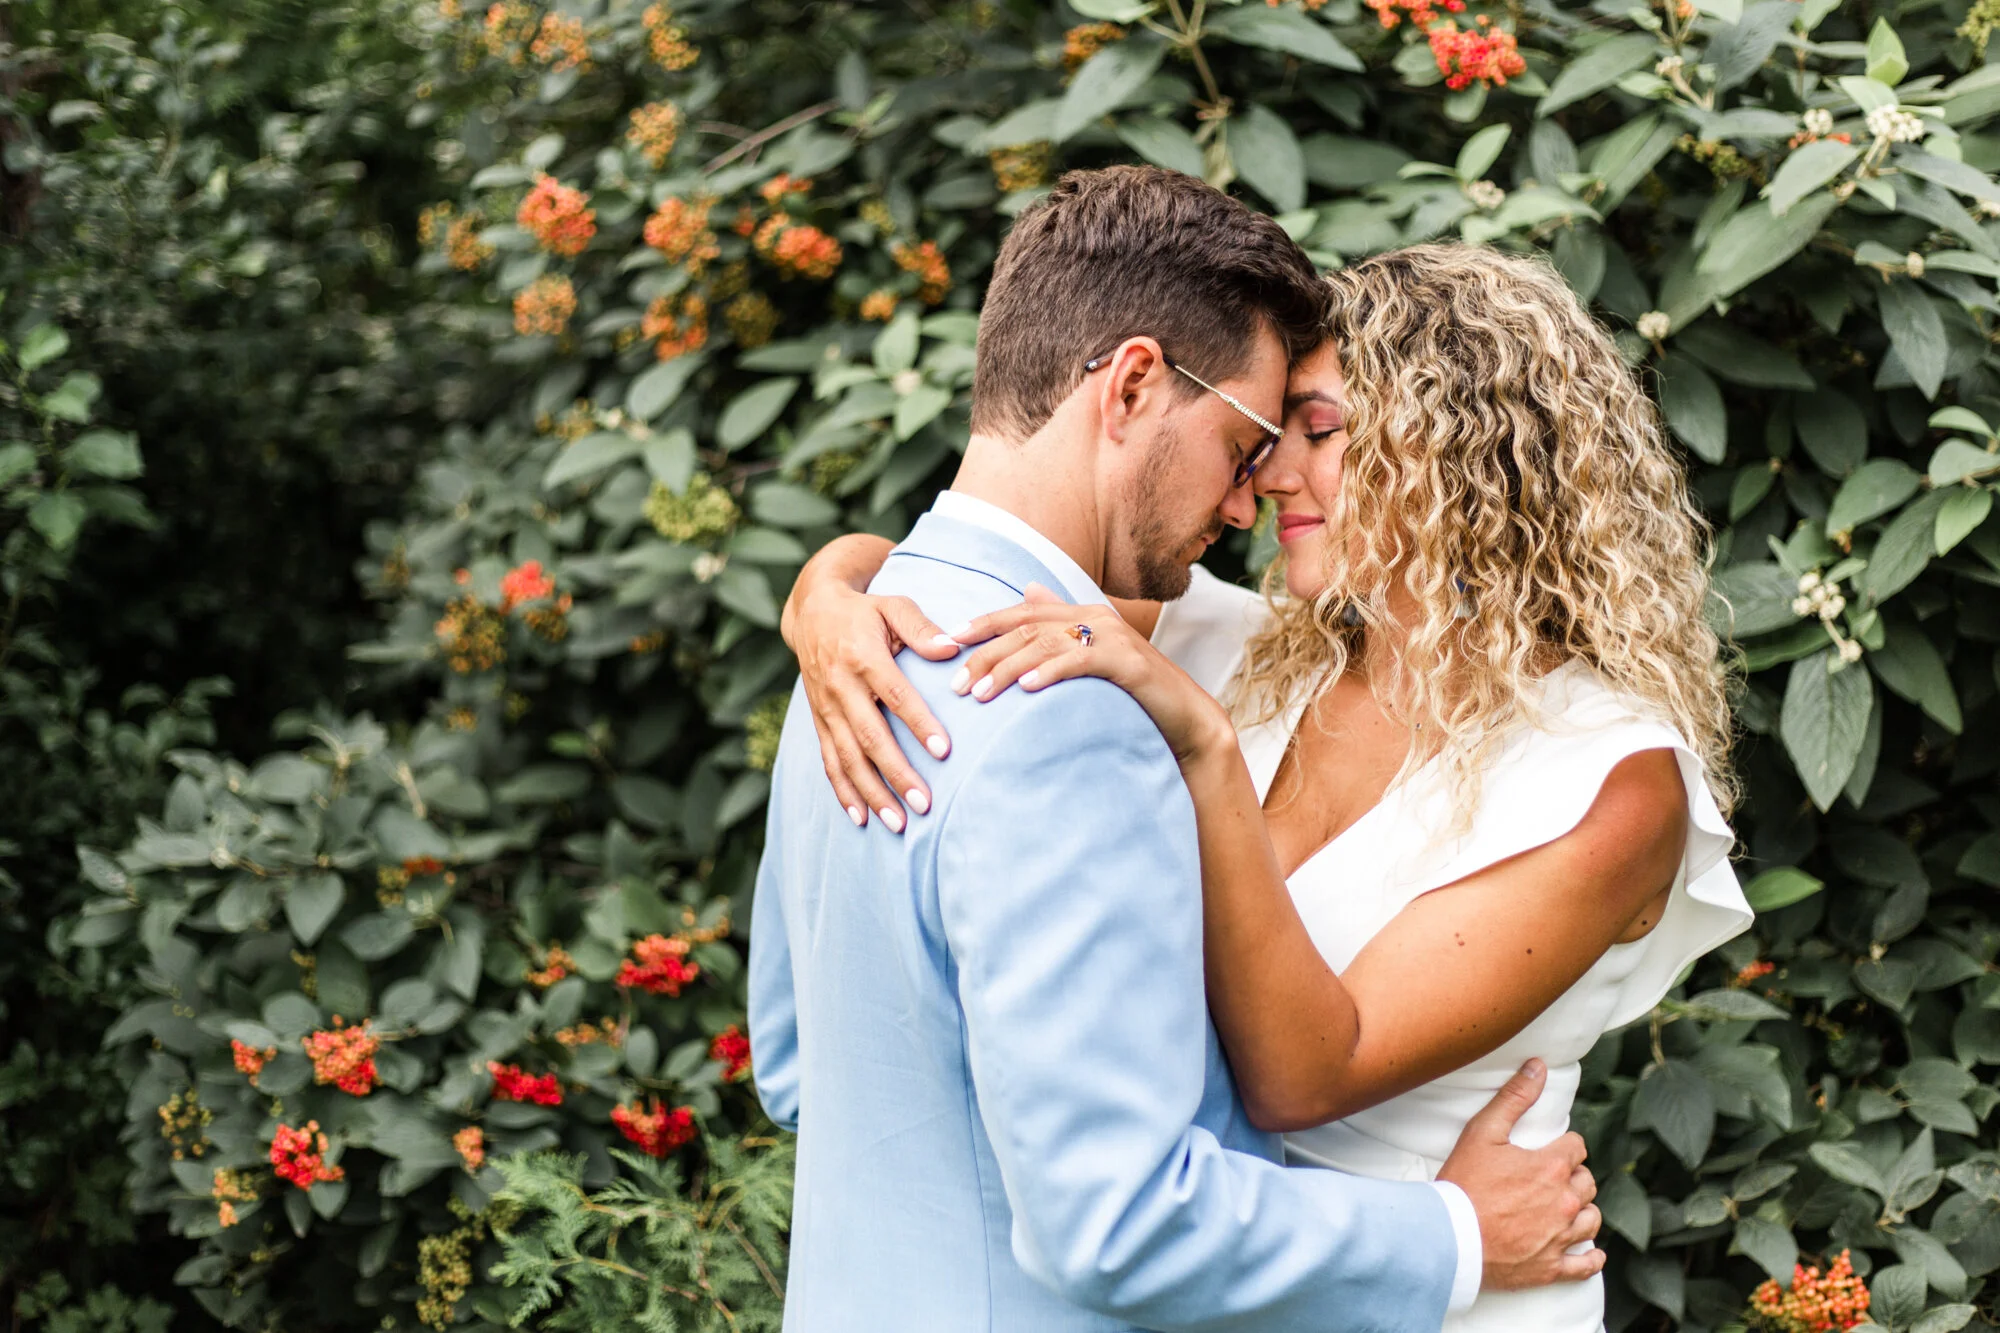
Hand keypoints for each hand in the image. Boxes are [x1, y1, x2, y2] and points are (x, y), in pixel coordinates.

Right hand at [785, 572, 958, 832]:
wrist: (812, 611)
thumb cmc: (865, 611)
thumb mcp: (893, 606)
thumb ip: (921, 629)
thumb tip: (954, 647)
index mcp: (863, 656)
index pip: (895, 695)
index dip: (918, 724)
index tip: (944, 751)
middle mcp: (840, 687)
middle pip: (870, 737)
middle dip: (897, 774)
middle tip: (925, 804)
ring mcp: (826, 708)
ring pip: (848, 758)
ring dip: (872, 793)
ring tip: (899, 823)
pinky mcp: (819, 722)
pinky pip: (829, 762)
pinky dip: (844, 792)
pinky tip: (862, 818)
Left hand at [950, 585, 1232, 764]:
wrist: (1187, 720)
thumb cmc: (1133, 697)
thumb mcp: (1090, 660)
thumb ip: (1059, 629)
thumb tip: (1027, 588)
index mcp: (1082, 613)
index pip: (1022, 611)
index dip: (983, 623)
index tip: (946, 641)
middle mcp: (1095, 617)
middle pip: (1026, 626)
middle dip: (986, 653)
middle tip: (956, 684)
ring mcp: (1113, 636)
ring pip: (1046, 643)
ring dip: (1008, 667)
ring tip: (980, 693)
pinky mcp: (1128, 661)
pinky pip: (1080, 661)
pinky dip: (1050, 672)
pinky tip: (1026, 689)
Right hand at [1436, 1060, 1603, 1291]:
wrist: (1450, 1238)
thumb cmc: (1463, 1184)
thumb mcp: (1483, 1132)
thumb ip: (1514, 1097)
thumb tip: (1538, 1066)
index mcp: (1551, 1168)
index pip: (1577, 1148)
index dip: (1564, 1147)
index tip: (1551, 1151)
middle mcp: (1564, 1202)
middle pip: (1587, 1183)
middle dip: (1573, 1178)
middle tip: (1552, 1179)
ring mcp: (1560, 1237)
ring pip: (1591, 1219)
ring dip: (1583, 1211)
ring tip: (1565, 1209)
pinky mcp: (1552, 1267)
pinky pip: (1585, 1264)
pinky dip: (1591, 1258)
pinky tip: (1590, 1252)